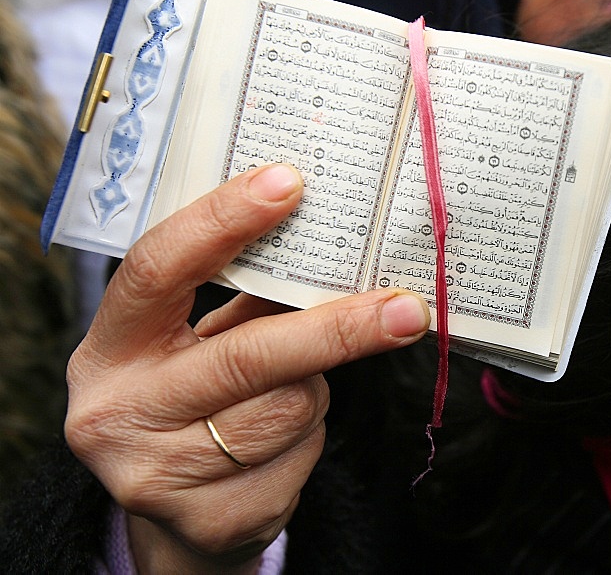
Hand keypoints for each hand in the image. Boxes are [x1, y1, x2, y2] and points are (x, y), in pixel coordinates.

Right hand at [64, 164, 429, 573]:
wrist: (178, 517)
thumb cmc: (198, 402)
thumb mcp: (197, 343)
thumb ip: (245, 297)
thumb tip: (329, 233)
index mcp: (110, 347)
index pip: (157, 269)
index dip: (222, 221)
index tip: (290, 183)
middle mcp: (115, 412)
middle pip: (245, 354)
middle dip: (338, 328)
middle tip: (407, 309)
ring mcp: (155, 473)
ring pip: (287, 407)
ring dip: (314, 391)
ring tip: (291, 390)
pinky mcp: (207, 521)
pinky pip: (299, 458)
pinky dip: (308, 440)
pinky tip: (281, 445)